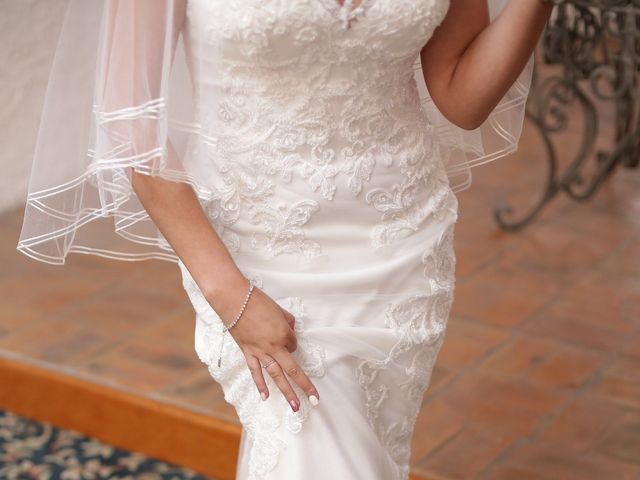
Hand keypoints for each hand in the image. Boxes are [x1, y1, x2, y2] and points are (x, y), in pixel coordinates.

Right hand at [209, 276, 320, 411]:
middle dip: (304, 385)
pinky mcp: (248, 353)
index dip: (292, 341)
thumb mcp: (279, 309)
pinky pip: (256, 372)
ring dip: (286, 392)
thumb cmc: (258, 301)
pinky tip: (265, 397)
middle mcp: (274, 347)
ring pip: (276, 376)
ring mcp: (260, 352)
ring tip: (296, 407)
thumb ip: (288, 322)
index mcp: (284, 334)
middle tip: (314, 400)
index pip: (295, 344)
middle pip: (293, 369)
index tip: (285, 334)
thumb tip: (289, 330)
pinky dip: (260, 385)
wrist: (233, 300)